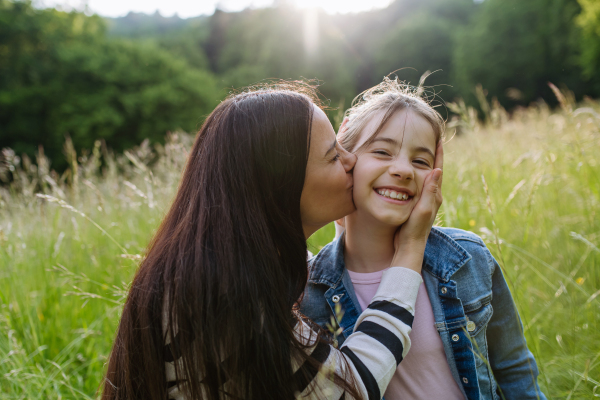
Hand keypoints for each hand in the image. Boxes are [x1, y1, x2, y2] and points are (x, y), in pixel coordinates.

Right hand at [390, 141, 443, 271]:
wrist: (408, 246)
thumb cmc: (415, 229)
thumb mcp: (423, 208)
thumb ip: (429, 190)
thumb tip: (437, 170)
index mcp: (434, 195)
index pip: (438, 170)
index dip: (438, 155)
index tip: (438, 139)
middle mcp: (431, 196)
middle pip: (432, 171)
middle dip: (430, 156)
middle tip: (428, 141)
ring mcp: (423, 201)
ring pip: (423, 178)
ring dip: (421, 165)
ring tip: (417, 153)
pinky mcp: (415, 205)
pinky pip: (415, 186)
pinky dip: (412, 176)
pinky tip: (405, 175)